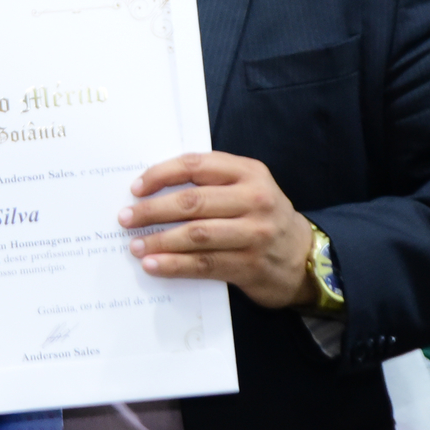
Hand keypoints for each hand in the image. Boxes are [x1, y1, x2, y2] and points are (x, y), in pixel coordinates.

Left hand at [118, 152, 317, 308]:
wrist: (304, 257)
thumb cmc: (261, 217)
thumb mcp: (246, 187)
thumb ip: (210, 182)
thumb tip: (152, 190)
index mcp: (248, 171)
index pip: (195, 165)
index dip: (161, 174)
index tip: (136, 188)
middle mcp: (254, 198)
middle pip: (192, 201)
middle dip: (152, 210)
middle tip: (125, 219)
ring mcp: (255, 233)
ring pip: (196, 234)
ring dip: (159, 240)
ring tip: (135, 245)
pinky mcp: (250, 264)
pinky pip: (204, 264)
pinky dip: (174, 265)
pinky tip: (153, 265)